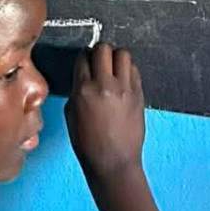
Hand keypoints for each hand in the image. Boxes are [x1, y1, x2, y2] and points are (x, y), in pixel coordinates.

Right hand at [66, 43, 145, 182]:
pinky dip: (128, 71)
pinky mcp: (139, 94)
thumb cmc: (88, 144)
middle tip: (99, 62)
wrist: (113, 162)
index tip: (85, 62)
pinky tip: (123, 81)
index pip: (83, 57)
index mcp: (83, 90)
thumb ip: (76, 90)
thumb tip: (83, 77)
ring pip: (123, 54)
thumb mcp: (71, 114)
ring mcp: (125, 89)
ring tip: (113, 69)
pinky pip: (134, 70)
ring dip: (115, 58)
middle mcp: (105, 85)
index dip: (83, 57)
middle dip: (99, 52)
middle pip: (103, 48)